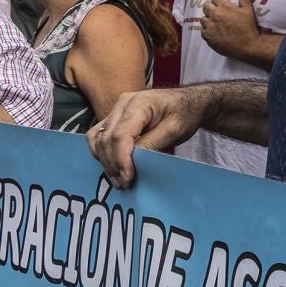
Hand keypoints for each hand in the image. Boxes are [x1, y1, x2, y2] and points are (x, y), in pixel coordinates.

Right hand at [87, 88, 210, 188]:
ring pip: (98, 138)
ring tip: (118, 180)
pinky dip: (101, 153)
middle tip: (123, 184)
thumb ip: (152, 143)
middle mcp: (123, 104)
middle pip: (107, 138)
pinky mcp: (114, 117)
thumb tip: (133, 161)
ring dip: (105, 161)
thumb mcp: (174, 130)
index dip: (122, 159)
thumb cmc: (184, 113)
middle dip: (113, 164)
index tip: (128, 178)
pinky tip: (112, 166)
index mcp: (139, 103)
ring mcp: (116, 110)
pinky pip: (97, 135)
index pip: (121, 135)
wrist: (187, 102)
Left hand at [199, 0, 264, 58]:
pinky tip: (216, 33)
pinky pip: (203, 30)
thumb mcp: (248, 9)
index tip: (223, 3)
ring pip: (203, 19)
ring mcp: (209, 27)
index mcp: (224, 7)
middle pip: (206, 6)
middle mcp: (214, 15)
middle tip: (220, 13)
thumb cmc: (249, 27)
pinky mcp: (207, 37)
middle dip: (212, 8)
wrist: (248, 45)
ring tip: (217, 24)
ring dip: (209, 20)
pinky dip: (208, 31)